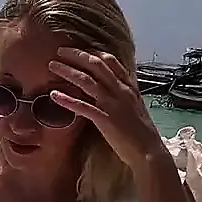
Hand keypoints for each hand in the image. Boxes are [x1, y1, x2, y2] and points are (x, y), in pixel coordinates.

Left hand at [48, 48, 166, 173]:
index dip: (93, 52)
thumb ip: (123, 95)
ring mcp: (112, 104)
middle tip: (60, 50)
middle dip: (77, 55)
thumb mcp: (135, 107)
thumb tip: (112, 88)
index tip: (79, 49)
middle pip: (96, 65)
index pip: (111, 61)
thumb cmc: (142, 133)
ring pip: (87, 81)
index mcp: (128, 87)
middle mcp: (121, 91)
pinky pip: (82, 106)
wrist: (149, 151)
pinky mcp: (105, 119)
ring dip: (67, 71)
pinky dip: (67, 99)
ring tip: (52, 66)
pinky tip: (53, 95)